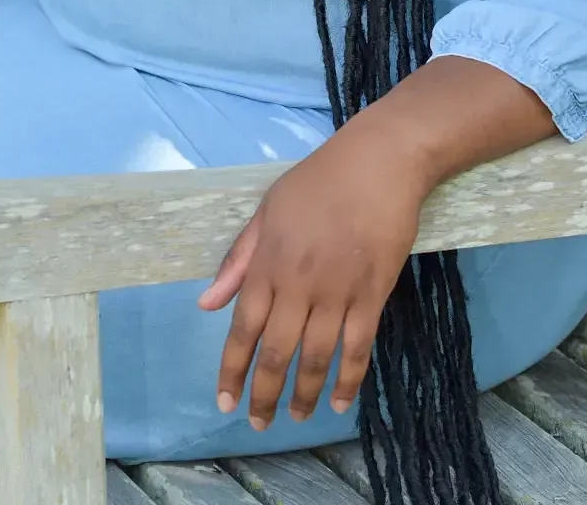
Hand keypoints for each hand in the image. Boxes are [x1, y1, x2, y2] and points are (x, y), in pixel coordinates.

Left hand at [197, 125, 429, 430]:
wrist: (378, 164)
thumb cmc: (318, 181)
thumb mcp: (267, 210)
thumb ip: (238, 258)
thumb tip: (207, 303)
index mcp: (269, 263)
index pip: (244, 327)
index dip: (233, 369)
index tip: (224, 401)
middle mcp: (299, 284)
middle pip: (278, 352)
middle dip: (265, 393)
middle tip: (259, 422)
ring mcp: (338, 292)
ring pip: (316, 357)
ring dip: (304, 393)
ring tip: (297, 417)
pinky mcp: (373, 294)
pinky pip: (358, 347)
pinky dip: (348, 378)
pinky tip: (338, 400)